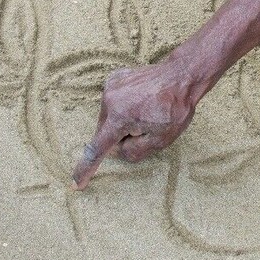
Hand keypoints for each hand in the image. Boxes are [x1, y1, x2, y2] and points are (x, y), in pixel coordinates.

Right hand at [71, 58, 198, 189]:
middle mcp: (110, 101)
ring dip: (121, 121)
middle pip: (105, 132)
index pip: (97, 150)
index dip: (86, 169)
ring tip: (145, 111)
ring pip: (108, 117)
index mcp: (119, 118)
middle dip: (119, 137)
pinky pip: (113, 102)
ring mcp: (110, 87)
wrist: (182, 75)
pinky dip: (122, 107)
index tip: (77, 184)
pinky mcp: (114, 78)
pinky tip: (141, 101)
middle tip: (145, 127)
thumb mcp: (161, 140)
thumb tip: (118, 150)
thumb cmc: (175, 108)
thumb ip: (135, 151)